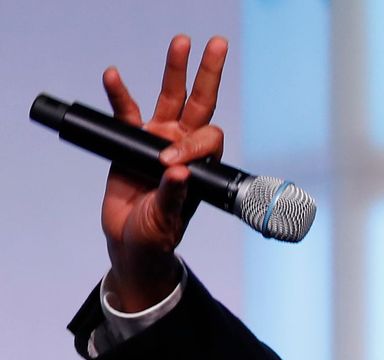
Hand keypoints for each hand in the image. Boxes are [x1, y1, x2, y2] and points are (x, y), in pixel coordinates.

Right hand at [100, 34, 227, 310]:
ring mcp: (160, 138)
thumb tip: (177, 172)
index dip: (193, 144)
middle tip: (217, 44)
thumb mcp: (168, 218)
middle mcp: (186, 144)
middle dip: (208, 73)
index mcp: (203, 164)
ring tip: (180, 43)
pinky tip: (113, 76)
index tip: (169, 164)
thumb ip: (174, 196)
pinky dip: (120, 94)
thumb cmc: (158, 233)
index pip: (207, 137)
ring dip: (174, 71)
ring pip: (170, 97)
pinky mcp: (133, 140)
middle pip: (201, 102)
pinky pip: (127, 111)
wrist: (133, 241)